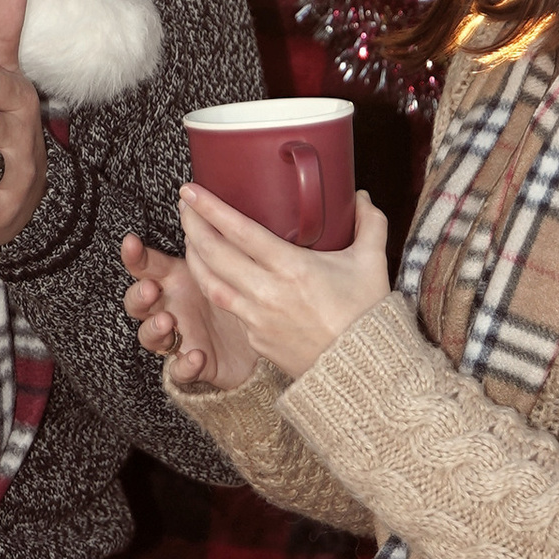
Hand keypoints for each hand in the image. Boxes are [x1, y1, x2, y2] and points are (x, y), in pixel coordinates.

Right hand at [122, 230, 255, 392]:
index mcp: (175, 281)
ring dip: (154, 329)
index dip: (134, 256)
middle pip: (137, 302)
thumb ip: (213, 245)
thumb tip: (207, 206)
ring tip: (169, 321)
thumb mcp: (227, 268)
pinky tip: (196, 357)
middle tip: (151, 289)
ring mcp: (177, 339)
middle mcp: (169, 308)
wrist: (258, 343)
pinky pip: (178, 371)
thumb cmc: (238, 297)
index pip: (145, 266)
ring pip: (148, 336)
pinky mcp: (191, 367)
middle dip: (139, 295)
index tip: (132, 242)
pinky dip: (183, 365)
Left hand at [177, 188, 391, 379]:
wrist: (361, 368)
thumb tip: (361, 197)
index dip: (211, 209)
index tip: (191, 190)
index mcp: (292, 268)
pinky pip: (228, 307)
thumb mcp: (372, 263)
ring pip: (210, 283)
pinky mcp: (255, 338)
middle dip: (193, 225)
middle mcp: (268, 292)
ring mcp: (257, 318)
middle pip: (214, 254)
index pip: (240, 231)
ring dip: (195, 257)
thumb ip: (369, 224)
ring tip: (191, 236)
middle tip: (186, 206)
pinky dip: (215, 286)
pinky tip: (213, 274)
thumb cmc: (366, 315)